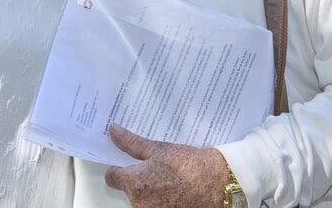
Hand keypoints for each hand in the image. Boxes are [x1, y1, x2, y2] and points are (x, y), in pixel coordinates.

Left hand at [104, 124, 228, 207]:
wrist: (219, 184)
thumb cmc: (191, 166)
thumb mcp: (159, 148)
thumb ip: (131, 143)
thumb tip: (114, 132)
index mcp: (135, 184)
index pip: (112, 177)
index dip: (119, 167)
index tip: (128, 162)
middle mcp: (140, 203)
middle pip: (128, 189)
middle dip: (138, 178)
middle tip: (155, 166)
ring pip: (142, 198)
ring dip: (150, 189)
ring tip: (168, 177)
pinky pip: (154, 206)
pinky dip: (161, 199)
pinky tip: (174, 188)